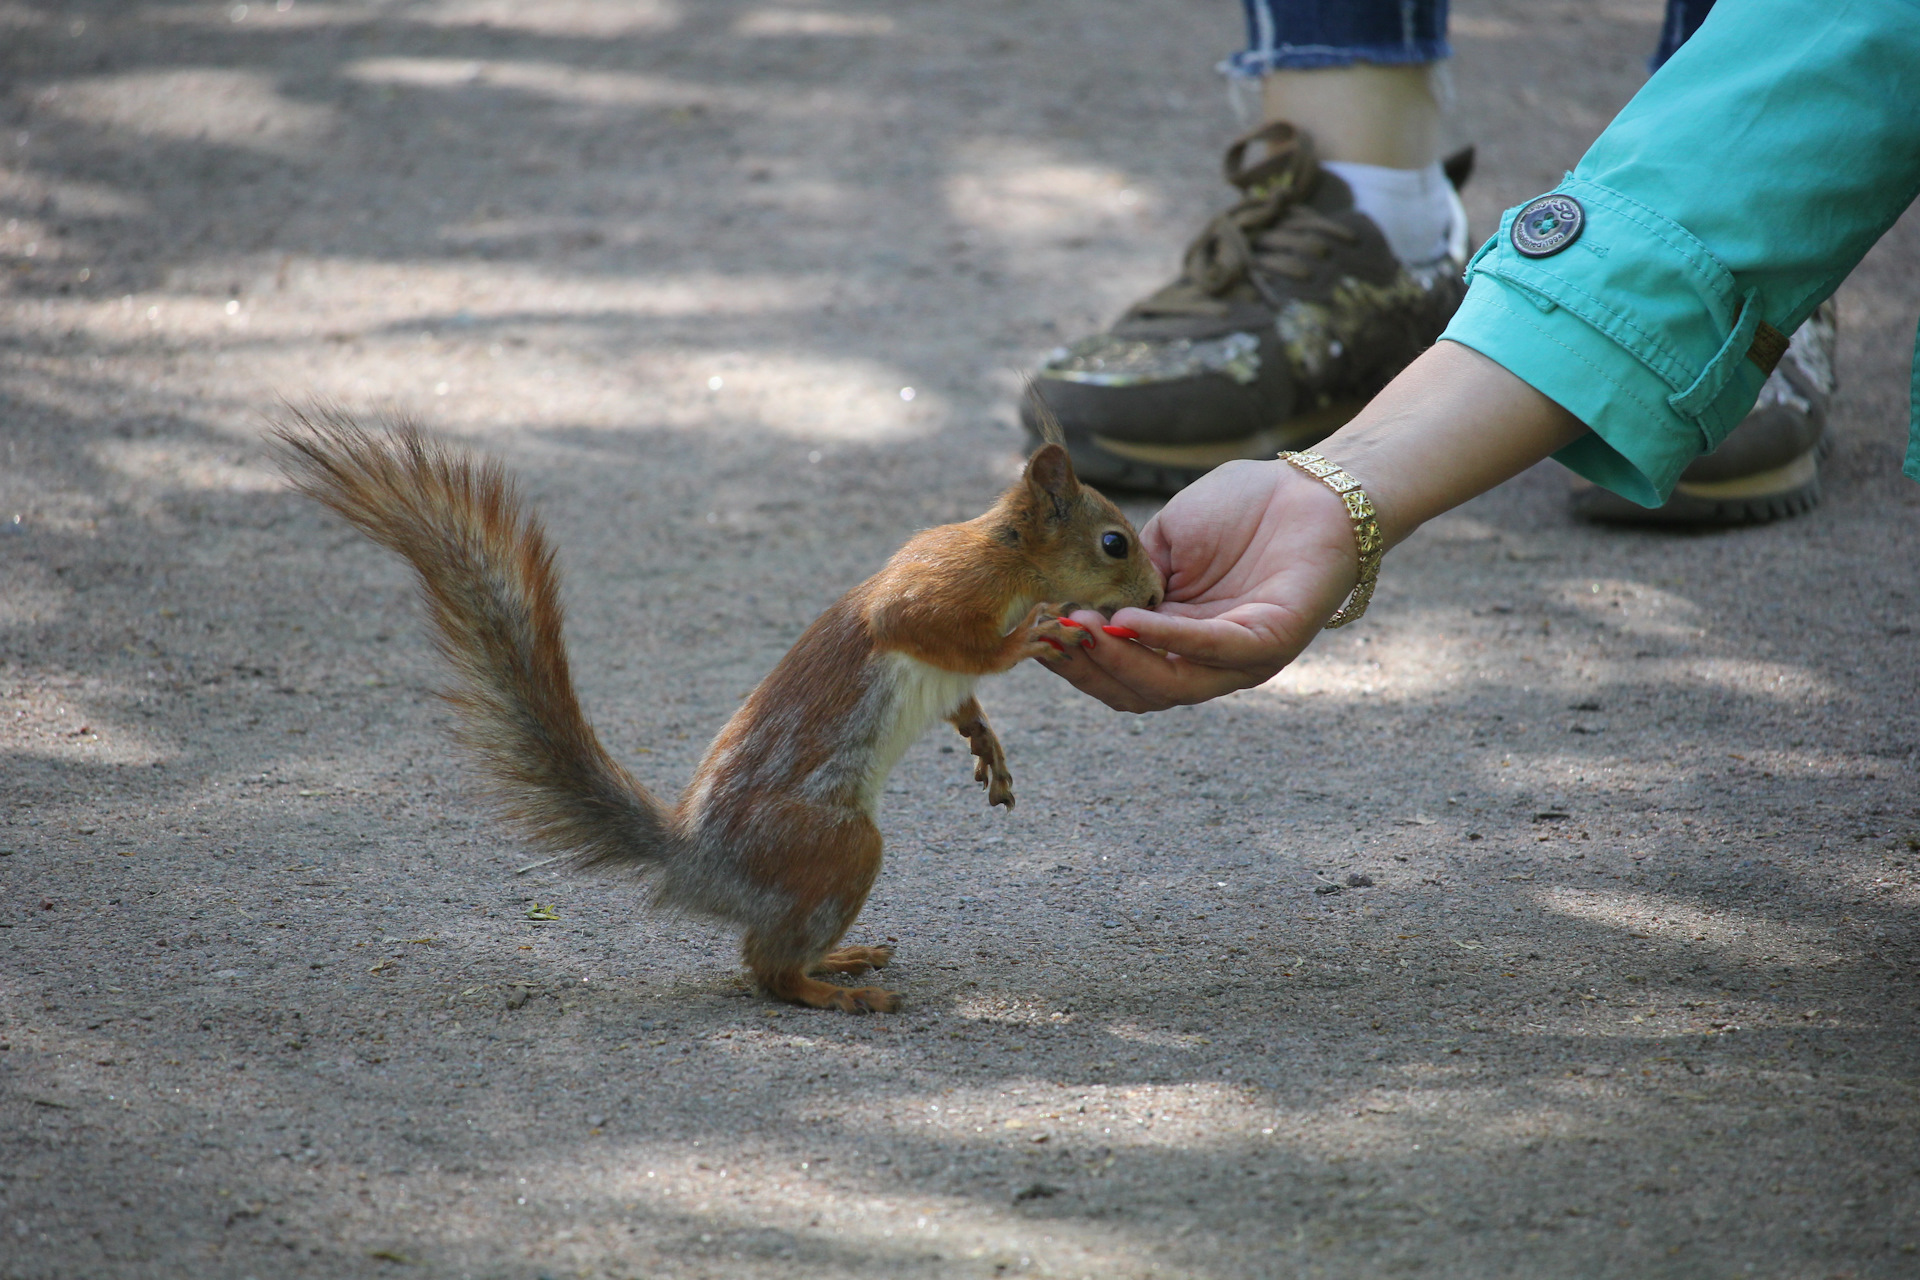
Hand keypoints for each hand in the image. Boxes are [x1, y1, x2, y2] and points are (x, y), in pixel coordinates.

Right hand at [1040, 457, 1359, 710]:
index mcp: (1179, 642)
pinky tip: (1132, 620)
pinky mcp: (1272, 642)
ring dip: (1120, 660)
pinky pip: (1213, 651)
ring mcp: (1241, 659)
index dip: (1075, 660)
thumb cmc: (1243, 508)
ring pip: (1170, 685)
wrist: (1312, 487)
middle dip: (1088, 668)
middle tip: (1054, 635)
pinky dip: (1168, 640)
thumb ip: (1125, 575)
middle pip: (1137, 693)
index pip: (1118, 673)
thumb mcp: (1165, 543)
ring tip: (1084, 627)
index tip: (1036, 633)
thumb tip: (1076, 600)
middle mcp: (1208, 662)